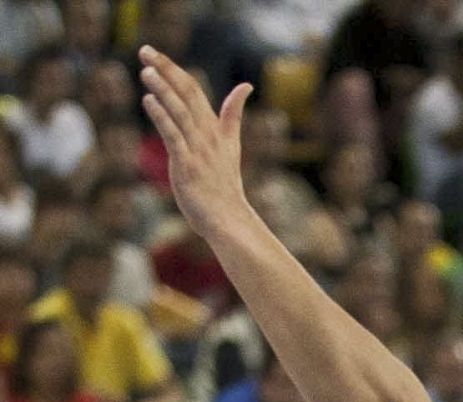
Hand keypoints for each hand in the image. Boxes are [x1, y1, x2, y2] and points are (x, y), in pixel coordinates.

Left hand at [139, 47, 252, 240]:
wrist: (229, 219)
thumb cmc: (225, 187)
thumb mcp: (231, 146)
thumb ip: (233, 115)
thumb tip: (246, 87)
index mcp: (216, 130)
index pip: (196, 92)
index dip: (176, 71)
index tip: (156, 55)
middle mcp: (208, 136)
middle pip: (188, 94)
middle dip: (167, 70)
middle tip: (146, 50)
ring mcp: (198, 150)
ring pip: (181, 112)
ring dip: (164, 89)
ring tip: (146, 70)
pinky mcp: (187, 165)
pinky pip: (174, 136)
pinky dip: (162, 116)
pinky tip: (149, 100)